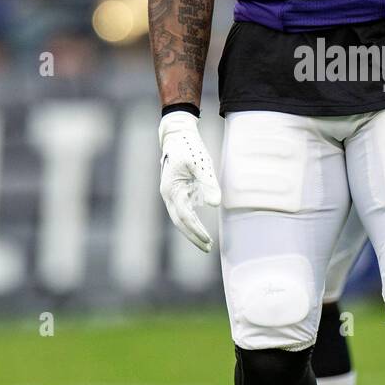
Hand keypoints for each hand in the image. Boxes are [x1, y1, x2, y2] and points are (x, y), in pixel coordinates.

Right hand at [158, 111, 220, 250]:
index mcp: (171, 190)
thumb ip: (207, 183)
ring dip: (192, 231)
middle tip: (207, 248)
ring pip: (180, 218)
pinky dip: (192, 221)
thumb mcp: (200, 163)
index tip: (208, 240)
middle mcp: (169, 194)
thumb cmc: (189, 147)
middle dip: (193, 236)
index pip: (185, 217)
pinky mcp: (177, 191)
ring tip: (206, 243)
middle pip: (179, 222)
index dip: (196, 230)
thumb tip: (215, 204)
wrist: (177, 135)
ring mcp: (172, 193)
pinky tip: (200, 227)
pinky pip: (183, 210)